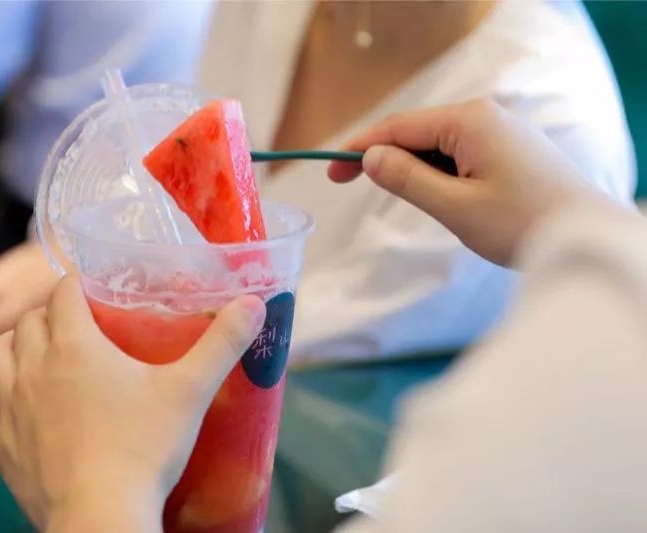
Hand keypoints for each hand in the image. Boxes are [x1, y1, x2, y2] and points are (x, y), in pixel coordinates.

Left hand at [0, 275, 264, 531]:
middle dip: (48, 314)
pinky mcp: (0, 444)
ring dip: (13, 346)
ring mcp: (12, 407)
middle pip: (27, 320)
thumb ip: (222, 343)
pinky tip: (15, 403)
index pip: (63, 292)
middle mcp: (34, 368)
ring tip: (36, 355)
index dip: (76, 284)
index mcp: (75, 345)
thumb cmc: (145, 449)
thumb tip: (254, 303)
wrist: (101, 516)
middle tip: (74, 325)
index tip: (91, 289)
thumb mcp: (191, 390)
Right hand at [328, 99, 609, 264]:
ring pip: (438, 144)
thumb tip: (370, 157)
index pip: (398, 127)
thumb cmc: (522, 224)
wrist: (590, 237)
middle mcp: (485, 115)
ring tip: (398, 199)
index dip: (358, 148)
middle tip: (343, 182)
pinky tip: (435, 195)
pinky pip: (460, 153)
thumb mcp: (455, 207)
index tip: (328, 170)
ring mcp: (501, 130)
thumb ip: (407, 178)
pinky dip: (437, 172)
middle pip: (416, 131)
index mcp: (470, 121)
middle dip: (381, 156)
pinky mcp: (510, 149)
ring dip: (411, 168)